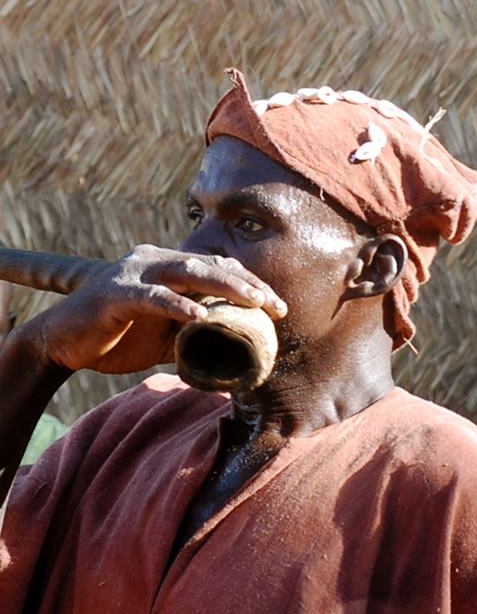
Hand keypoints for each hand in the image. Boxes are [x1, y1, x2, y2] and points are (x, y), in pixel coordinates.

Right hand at [21, 244, 286, 373]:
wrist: (62, 343)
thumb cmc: (117, 337)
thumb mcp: (163, 336)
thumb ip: (193, 335)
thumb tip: (230, 351)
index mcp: (166, 267)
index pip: (217, 268)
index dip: (249, 283)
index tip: (277, 305)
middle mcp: (152, 262)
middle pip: (210, 266)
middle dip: (248, 284)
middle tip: (276, 305)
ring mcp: (133, 274)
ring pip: (187, 273)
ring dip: (224, 285)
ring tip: (254, 301)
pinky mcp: (115, 294)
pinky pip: (152, 298)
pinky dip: (177, 305)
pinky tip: (200, 316)